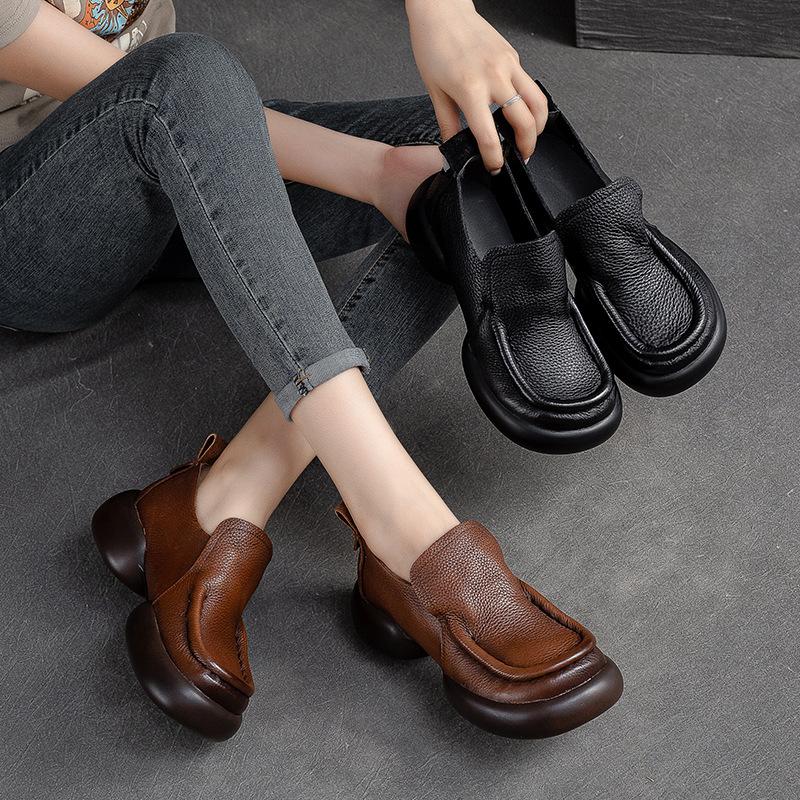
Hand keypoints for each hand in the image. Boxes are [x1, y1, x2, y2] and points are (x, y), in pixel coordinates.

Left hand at [405, 0, 547, 172]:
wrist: (441, 10)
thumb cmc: (434, 45)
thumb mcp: (435, 92)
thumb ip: (447, 124)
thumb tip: (452, 148)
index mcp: (471, 89)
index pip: (490, 136)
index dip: (494, 158)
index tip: (494, 167)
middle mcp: (494, 77)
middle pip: (525, 121)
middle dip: (527, 146)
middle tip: (522, 157)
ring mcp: (508, 65)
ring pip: (538, 102)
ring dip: (539, 126)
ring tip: (530, 138)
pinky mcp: (513, 57)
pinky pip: (530, 85)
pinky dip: (531, 103)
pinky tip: (521, 112)